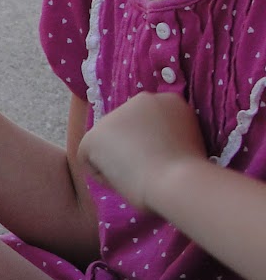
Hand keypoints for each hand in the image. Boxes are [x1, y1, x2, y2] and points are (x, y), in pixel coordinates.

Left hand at [78, 91, 207, 211]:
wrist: (179, 180)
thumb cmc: (190, 171)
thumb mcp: (186, 142)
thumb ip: (167, 135)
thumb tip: (147, 145)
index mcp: (170, 100)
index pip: (148, 125)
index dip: (153, 146)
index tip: (166, 160)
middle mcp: (141, 100)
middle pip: (126, 132)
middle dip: (132, 151)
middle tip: (151, 171)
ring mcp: (114, 115)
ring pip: (108, 146)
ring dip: (118, 163)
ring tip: (139, 176)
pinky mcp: (94, 134)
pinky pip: (90, 161)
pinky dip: (102, 176)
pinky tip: (122, 179)